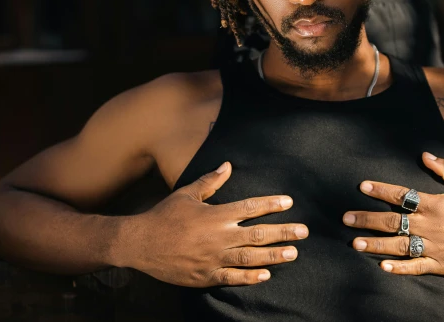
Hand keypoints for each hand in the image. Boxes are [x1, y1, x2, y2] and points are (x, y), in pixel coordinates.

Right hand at [125, 162, 307, 286]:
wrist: (140, 243)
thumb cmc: (164, 216)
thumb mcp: (186, 194)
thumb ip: (209, 182)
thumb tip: (227, 165)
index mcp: (215, 215)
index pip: (250, 208)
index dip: (271, 204)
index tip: (289, 202)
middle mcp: (218, 236)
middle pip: (258, 234)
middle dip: (283, 232)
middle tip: (304, 232)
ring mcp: (213, 258)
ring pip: (250, 258)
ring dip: (274, 255)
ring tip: (293, 253)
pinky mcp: (206, 276)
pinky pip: (232, 278)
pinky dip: (250, 278)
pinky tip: (266, 275)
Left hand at [343, 153, 443, 275]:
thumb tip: (423, 155)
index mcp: (435, 204)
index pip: (402, 195)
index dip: (381, 190)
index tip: (362, 186)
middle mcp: (432, 226)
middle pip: (393, 222)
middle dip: (367, 219)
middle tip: (346, 218)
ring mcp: (436, 247)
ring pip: (400, 246)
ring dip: (376, 245)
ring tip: (355, 243)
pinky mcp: (442, 264)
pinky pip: (417, 267)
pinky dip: (400, 268)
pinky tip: (383, 267)